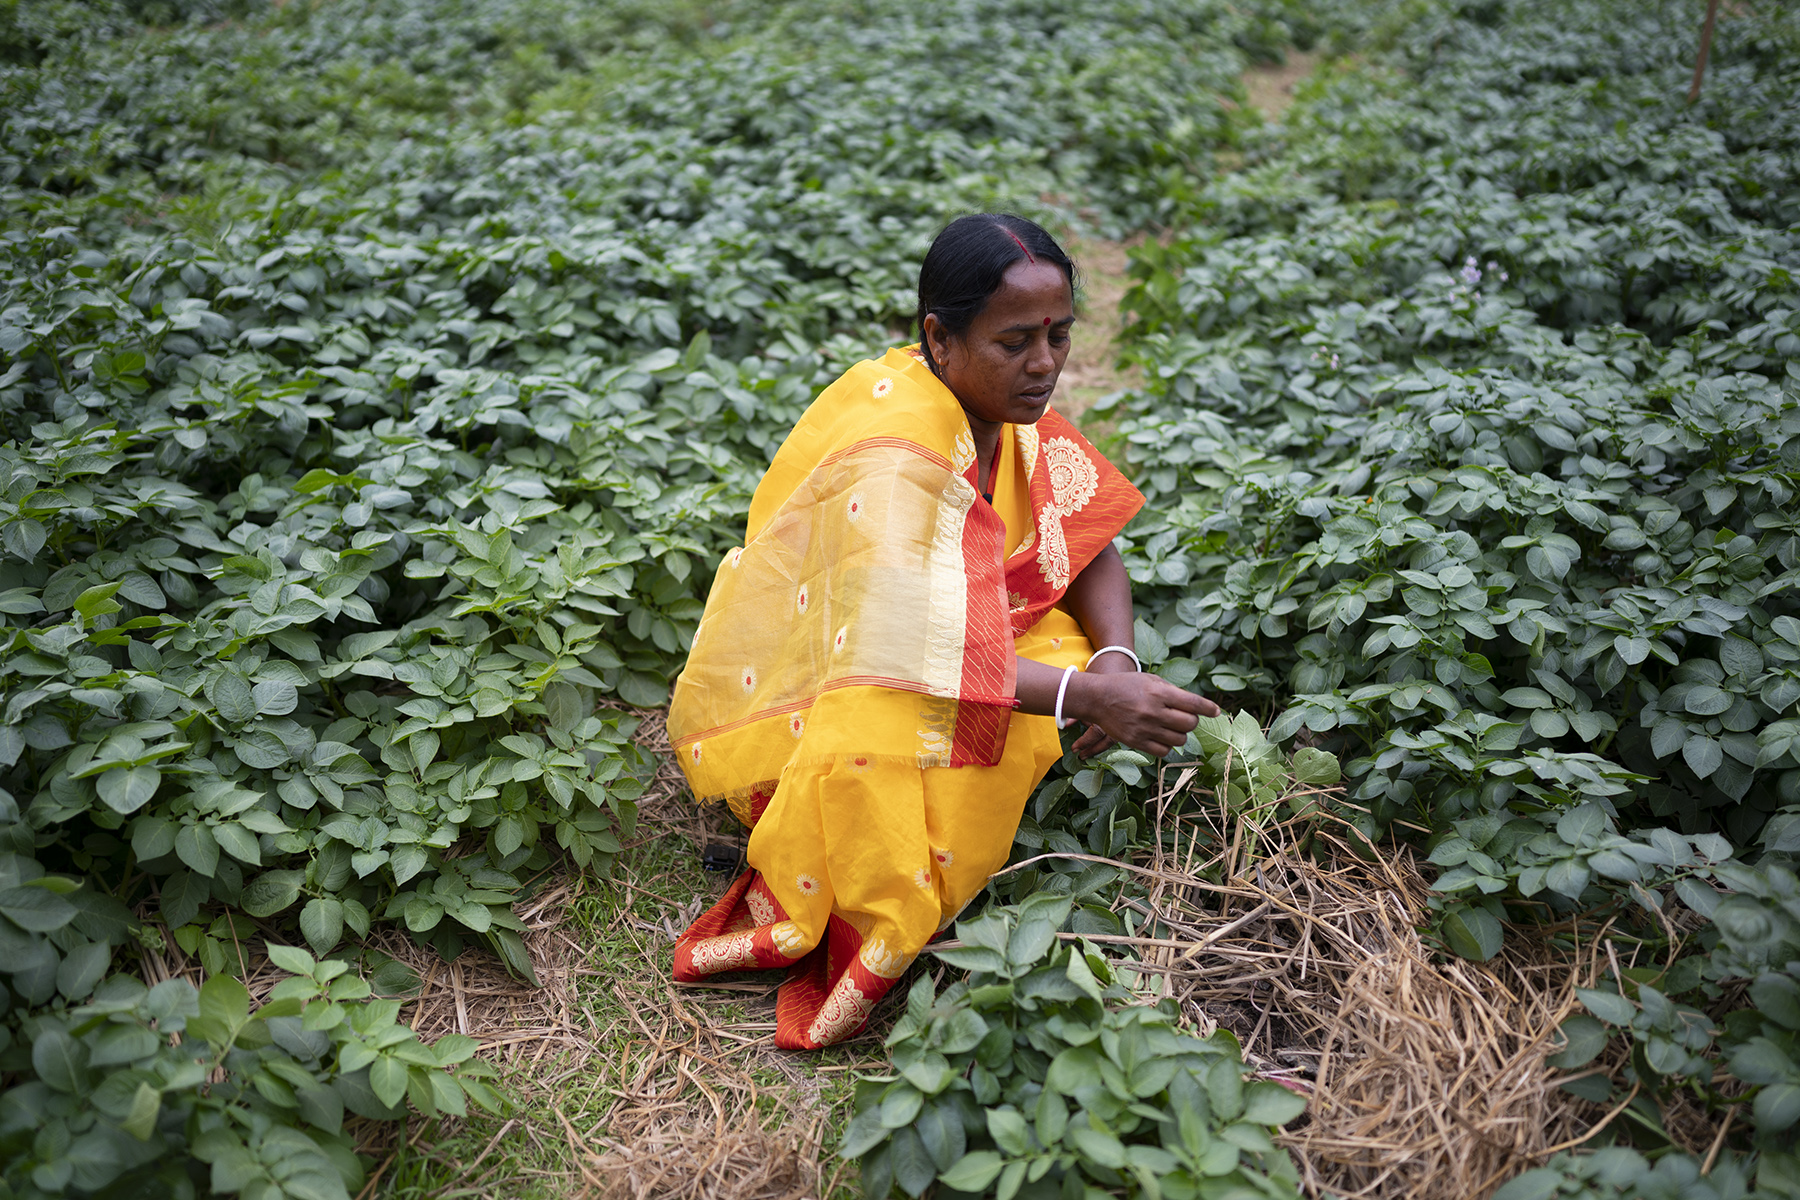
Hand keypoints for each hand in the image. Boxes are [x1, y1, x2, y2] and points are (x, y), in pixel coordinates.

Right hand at [1066, 669, 1220, 758]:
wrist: (1097, 699)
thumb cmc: (1126, 686)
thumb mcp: (1150, 680)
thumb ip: (1173, 692)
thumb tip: (1195, 706)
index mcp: (1158, 693)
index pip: (1193, 704)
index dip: (1209, 708)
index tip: (1216, 711)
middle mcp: (1153, 711)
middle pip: (1190, 724)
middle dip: (1192, 721)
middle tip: (1186, 717)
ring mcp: (1145, 728)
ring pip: (1179, 739)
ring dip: (1180, 734)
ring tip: (1171, 726)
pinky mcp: (1136, 742)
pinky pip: (1164, 751)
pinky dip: (1168, 745)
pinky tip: (1162, 736)